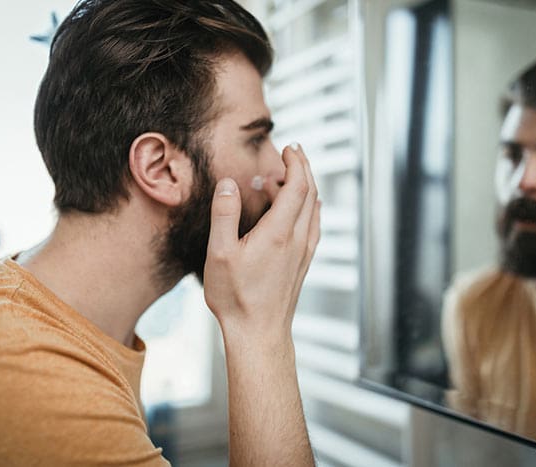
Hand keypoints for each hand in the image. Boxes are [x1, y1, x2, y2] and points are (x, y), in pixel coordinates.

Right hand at [202, 143, 318, 466]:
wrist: (259, 333)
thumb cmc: (236, 297)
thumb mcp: (220, 253)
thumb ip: (224, 215)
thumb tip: (228, 184)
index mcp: (278, 232)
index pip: (297, 186)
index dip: (296, 163)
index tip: (289, 148)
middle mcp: (297, 239)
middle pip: (311, 193)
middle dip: (304, 168)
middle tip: (293, 153)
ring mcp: (304, 252)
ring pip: (315, 209)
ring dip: (308, 187)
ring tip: (291, 177)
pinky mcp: (304, 264)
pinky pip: (314, 226)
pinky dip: (311, 208)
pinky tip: (305, 210)